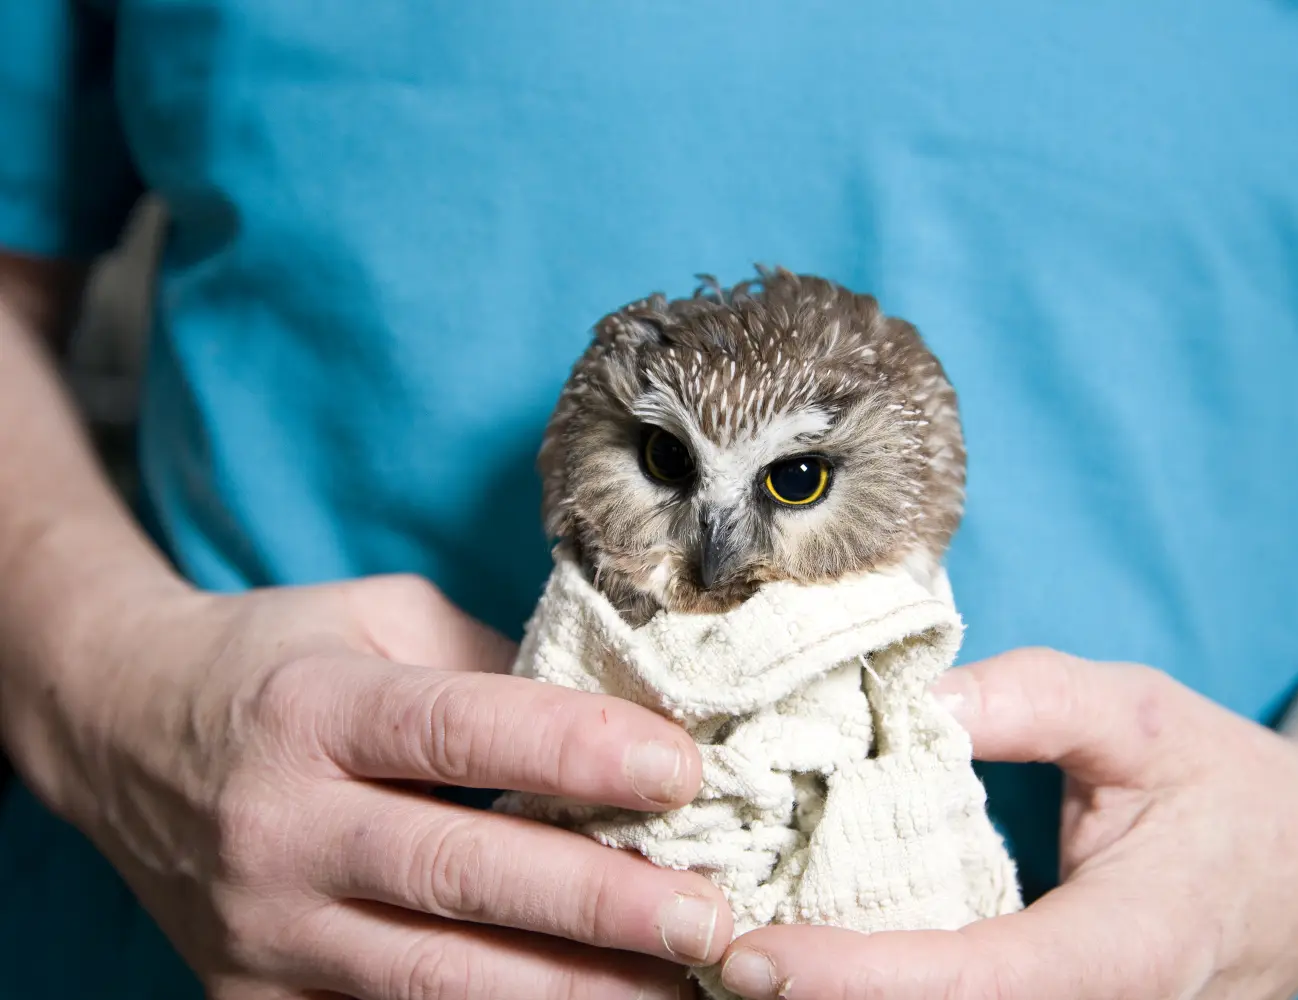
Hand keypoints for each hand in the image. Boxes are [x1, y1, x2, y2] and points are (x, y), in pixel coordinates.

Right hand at [13, 573, 729, 999]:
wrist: (121, 730)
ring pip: (428, 978)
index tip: (682, 770)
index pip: (461, 731)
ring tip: (674, 989)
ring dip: (563, 990)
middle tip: (708, 919)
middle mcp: (279, 826)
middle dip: (595, 903)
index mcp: (312, 711)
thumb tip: (618, 717)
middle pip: (455, 873)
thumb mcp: (376, 621)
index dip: (577, 751)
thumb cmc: (277, 663)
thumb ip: (488, 667)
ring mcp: (260, 929)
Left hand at [717, 648, 1297, 999]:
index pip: (971, 984)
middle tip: (708, 953)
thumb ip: (1026, 700)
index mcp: (1124, 953)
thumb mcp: (1137, 713)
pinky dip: (888, 999)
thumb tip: (907, 703)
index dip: (855, 980)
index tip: (753, 956)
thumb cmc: (1232, 782)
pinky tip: (818, 967)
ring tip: (742, 958)